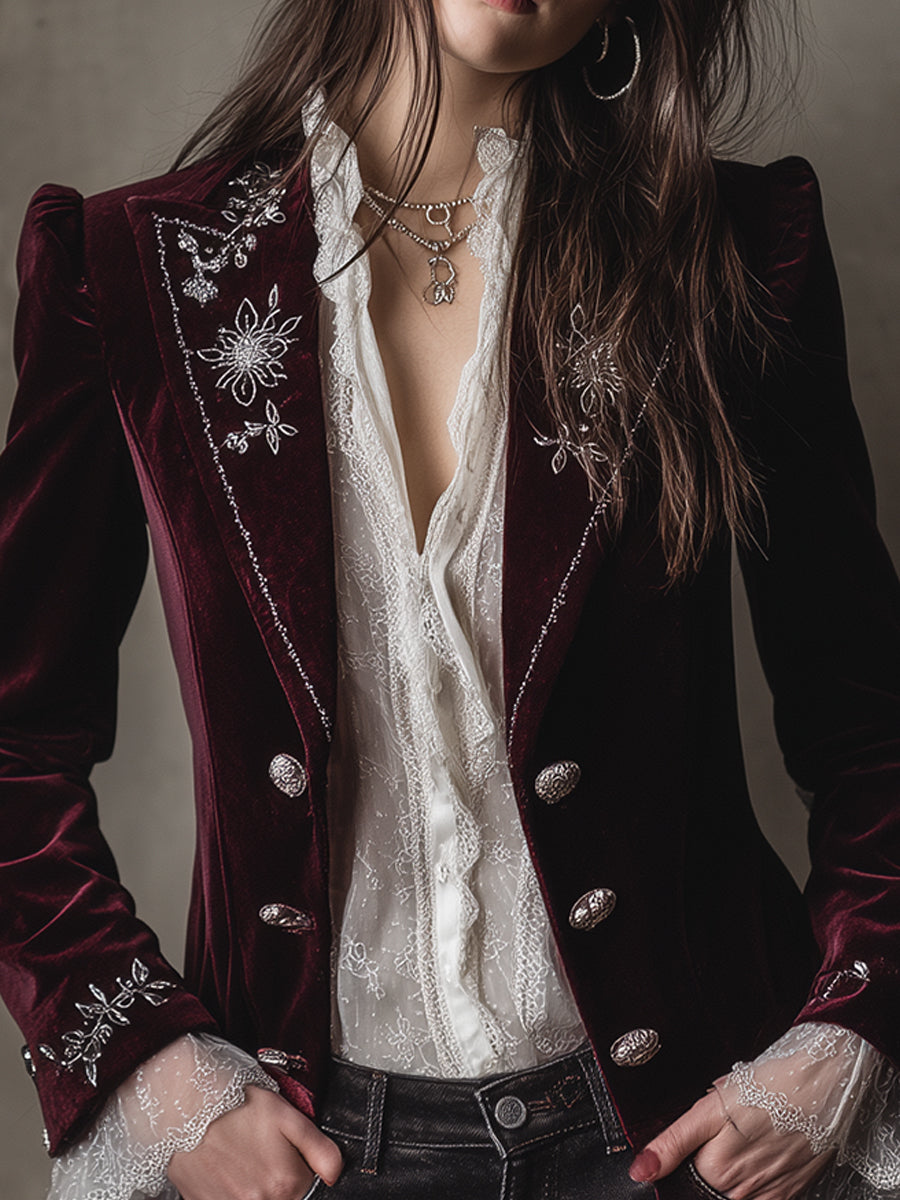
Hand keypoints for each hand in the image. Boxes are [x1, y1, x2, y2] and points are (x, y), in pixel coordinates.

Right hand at [168, 1084, 342, 1199]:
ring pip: (258, 1199)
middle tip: (259, 1151)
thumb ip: (320, 1149)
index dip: (298, 1167)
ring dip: (254, 1186)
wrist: (186, 1105)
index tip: (283, 1151)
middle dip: (275, 1178)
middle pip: (282, 1196)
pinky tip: (225, 1169)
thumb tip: (335, 1176)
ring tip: (240, 1158)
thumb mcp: (287, 1114)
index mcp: (286, 1183)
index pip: (306, 1187)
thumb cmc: (236, 1104)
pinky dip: (231, 1190)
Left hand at [628, 1087, 828, 1199]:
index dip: (685, 1159)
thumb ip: (672, 1143)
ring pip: (737, 1194)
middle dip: (710, 1163)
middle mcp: (741, 1191)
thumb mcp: (709, 1108)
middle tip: (726, 1131)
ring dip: (734, 1173)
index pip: (684, 1180)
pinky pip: (765, 1198)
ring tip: (745, 1138)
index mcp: (715, 1171)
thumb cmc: (765, 1088)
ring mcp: (769, 1194)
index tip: (698, 1142)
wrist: (819, 1084)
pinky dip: (758, 1180)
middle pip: (711, 1188)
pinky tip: (762, 1152)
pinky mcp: (792, 1191)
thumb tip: (640, 1172)